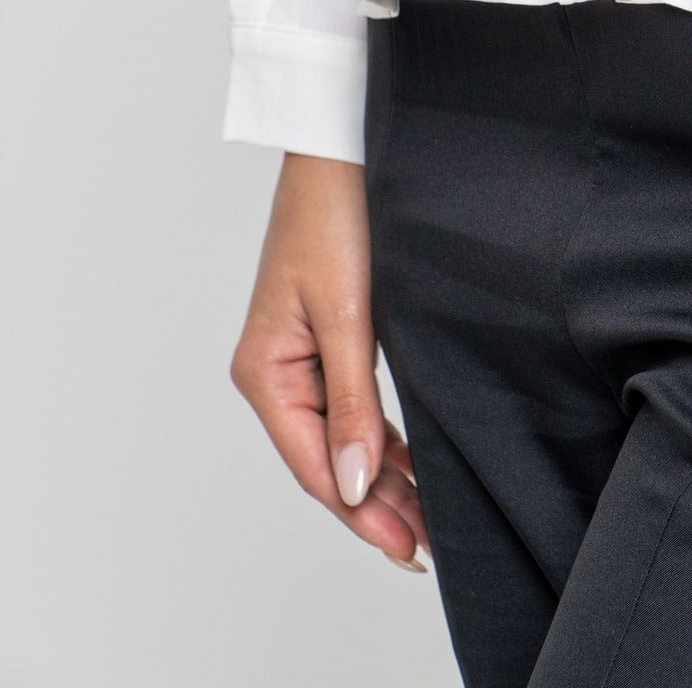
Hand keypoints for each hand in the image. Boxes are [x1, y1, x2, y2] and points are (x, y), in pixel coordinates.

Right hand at [230, 151, 430, 571]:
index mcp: (265, 370)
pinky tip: (409, 463)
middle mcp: (275, 370)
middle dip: (376, 504)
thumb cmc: (335, 213)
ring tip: (425, 518)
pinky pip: (350, 405)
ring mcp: (300, 354)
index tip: (405, 547)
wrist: (342, 144)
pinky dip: (380, 437)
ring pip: (341, 436)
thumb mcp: (348, 311)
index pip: (314, 463)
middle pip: (327, 458)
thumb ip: (353, 401)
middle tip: (426, 546)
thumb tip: (357, 483)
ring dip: (382, 475)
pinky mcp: (328, 335)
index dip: (360, 512)